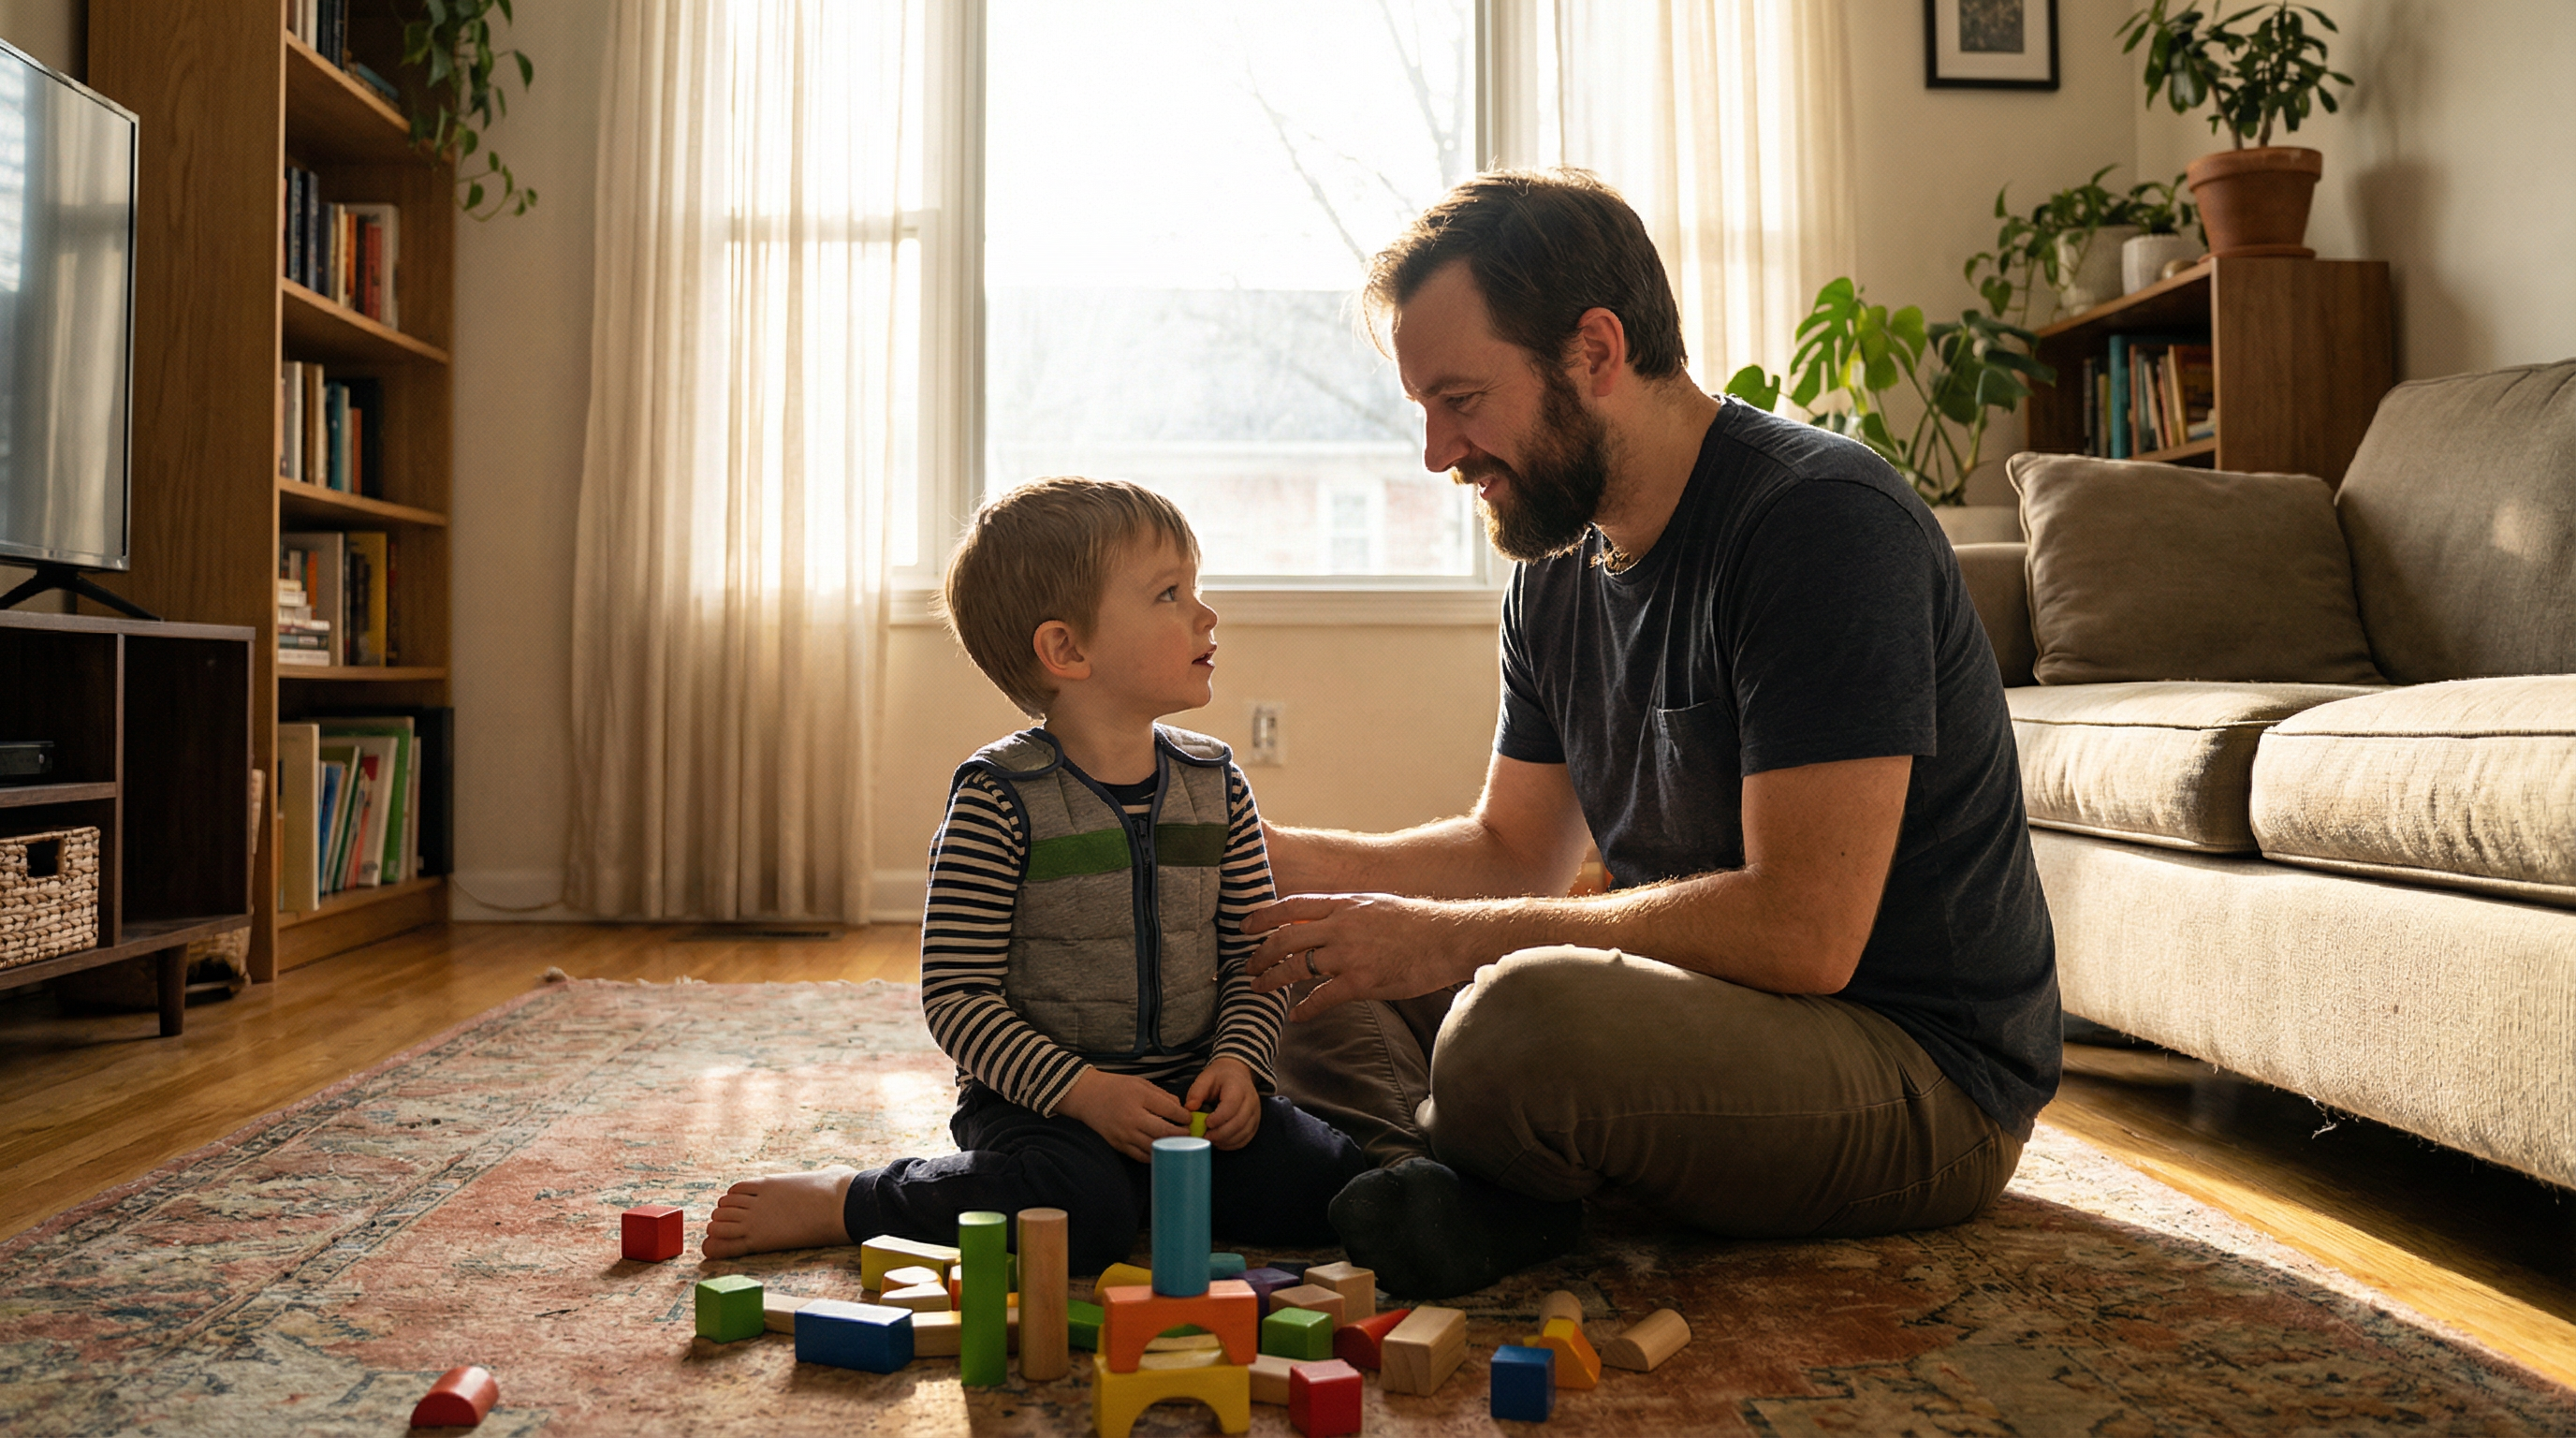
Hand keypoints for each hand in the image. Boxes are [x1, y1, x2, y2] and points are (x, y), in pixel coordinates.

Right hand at [1055, 1068, 1190, 1161]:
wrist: (1087, 1096)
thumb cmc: (1116, 1087)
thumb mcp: (1140, 1083)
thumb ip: (1162, 1095)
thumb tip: (1180, 1109)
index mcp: (1139, 1097)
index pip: (1169, 1109)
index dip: (1183, 1116)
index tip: (1188, 1118)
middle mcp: (1132, 1117)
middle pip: (1164, 1131)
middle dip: (1181, 1134)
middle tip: (1188, 1134)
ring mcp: (1124, 1133)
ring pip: (1154, 1146)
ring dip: (1170, 1146)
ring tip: (1178, 1143)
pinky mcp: (1118, 1145)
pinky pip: (1140, 1155)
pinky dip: (1154, 1155)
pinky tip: (1161, 1150)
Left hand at [1182, 1056, 1260, 1150]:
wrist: (1237, 1073)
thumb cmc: (1219, 1077)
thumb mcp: (1205, 1078)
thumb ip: (1196, 1092)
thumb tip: (1189, 1109)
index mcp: (1238, 1087)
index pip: (1231, 1105)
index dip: (1218, 1118)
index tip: (1206, 1123)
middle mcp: (1251, 1100)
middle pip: (1239, 1122)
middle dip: (1220, 1133)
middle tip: (1205, 1137)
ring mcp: (1255, 1113)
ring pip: (1244, 1133)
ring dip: (1226, 1141)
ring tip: (1210, 1140)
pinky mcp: (1254, 1122)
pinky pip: (1246, 1138)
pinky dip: (1233, 1144)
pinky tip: (1220, 1143)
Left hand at [1242, 892, 1483, 1020]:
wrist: (1448, 937)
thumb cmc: (1417, 922)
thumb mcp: (1375, 905)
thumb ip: (1347, 912)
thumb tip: (1324, 920)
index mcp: (1344, 905)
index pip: (1292, 907)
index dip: (1263, 916)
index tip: (1244, 925)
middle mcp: (1341, 927)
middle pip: (1285, 938)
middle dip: (1260, 954)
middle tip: (1247, 966)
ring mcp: (1350, 955)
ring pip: (1297, 967)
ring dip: (1273, 980)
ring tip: (1259, 988)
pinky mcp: (1362, 981)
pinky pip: (1323, 997)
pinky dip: (1305, 1008)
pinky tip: (1296, 1015)